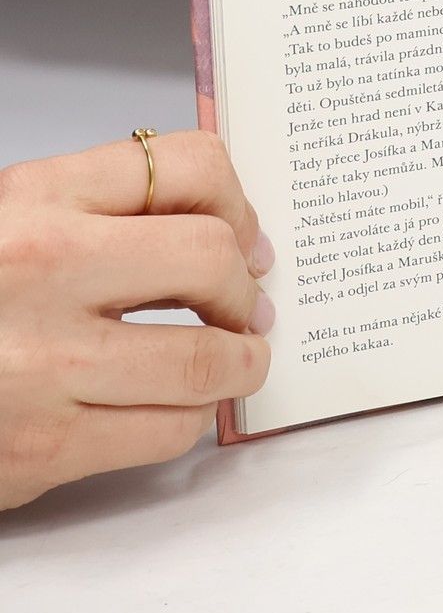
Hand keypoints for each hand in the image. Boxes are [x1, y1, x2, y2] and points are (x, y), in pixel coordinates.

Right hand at [0, 131, 273, 511]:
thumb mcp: (13, 222)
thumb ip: (100, 209)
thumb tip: (218, 222)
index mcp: (37, 200)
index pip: (186, 165)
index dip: (238, 203)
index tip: (246, 237)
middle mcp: (44, 270)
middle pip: (209, 259)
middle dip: (244, 290)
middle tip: (249, 307)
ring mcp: (45, 364)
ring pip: (203, 358)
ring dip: (238, 363)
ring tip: (237, 360)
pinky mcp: (43, 446)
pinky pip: (165, 430)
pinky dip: (190, 418)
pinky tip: (177, 405)